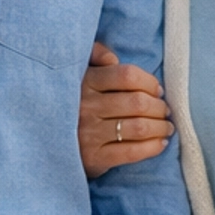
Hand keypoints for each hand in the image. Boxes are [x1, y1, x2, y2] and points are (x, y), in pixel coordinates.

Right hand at [79, 42, 172, 176]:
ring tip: (166, 127)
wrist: (48, 143)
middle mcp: (86, 107)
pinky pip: (131, 152)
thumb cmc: (73, 104)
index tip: (157, 90)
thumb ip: (94, 56)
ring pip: (139, 127)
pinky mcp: (94, 158)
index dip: (149, 82)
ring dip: (160, 127)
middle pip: (137, 102)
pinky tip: (160, 143)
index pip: (127, 76)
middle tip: (165, 111)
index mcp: (84, 82)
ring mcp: (89, 134)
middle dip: (159, 107)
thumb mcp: (77, 73)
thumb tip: (112, 59)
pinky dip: (152, 147)